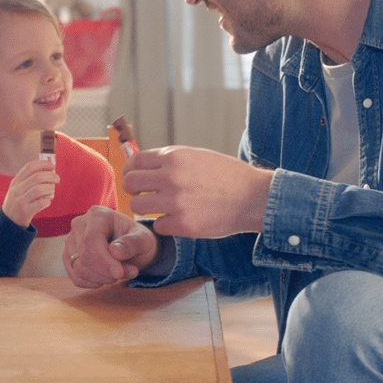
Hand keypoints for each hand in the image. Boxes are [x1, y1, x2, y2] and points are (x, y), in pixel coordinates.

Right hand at [2, 159, 59, 228]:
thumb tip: (49, 170)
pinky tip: (47, 201)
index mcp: (15, 182)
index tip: (52, 166)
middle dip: (50, 176)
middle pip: (37, 177)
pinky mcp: (25, 211)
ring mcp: (20, 201)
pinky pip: (41, 203)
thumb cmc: (18, 202)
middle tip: (57, 178)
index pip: (29, 167)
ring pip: (39, 189)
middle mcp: (17, 190)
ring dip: (50, 188)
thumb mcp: (18, 189)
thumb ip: (29, 180)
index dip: (43, 164)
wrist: (8, 221)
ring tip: (52, 190)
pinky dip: (47, 201)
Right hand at [64, 206, 158, 287]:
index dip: (104, 260)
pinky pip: (75, 277)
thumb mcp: (144, 239)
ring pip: (78, 268)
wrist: (131, 247)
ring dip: (100, 278)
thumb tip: (115, 252)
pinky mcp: (68, 257)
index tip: (119, 273)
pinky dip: (92, 283)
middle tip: (125, 273)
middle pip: (84, 255)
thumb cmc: (137, 240)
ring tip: (118, 274)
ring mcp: (71, 241)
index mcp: (98, 214)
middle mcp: (79, 224)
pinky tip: (105, 278)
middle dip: (105, 271)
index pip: (92, 239)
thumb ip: (133, 243)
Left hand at [122, 146, 274, 237]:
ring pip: (137, 207)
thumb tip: (141, 163)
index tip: (134, 178)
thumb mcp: (197, 156)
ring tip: (159, 208)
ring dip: (145, 209)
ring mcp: (176, 202)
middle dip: (134, 191)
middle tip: (144, 196)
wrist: (253, 197)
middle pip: (130, 184)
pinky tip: (178, 220)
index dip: (131, 171)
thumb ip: (170, 159)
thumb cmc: (227, 176)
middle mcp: (172, 177)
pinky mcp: (182, 225)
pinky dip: (165, 224)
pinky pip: (157, 225)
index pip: (134, 162)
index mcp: (174, 157)